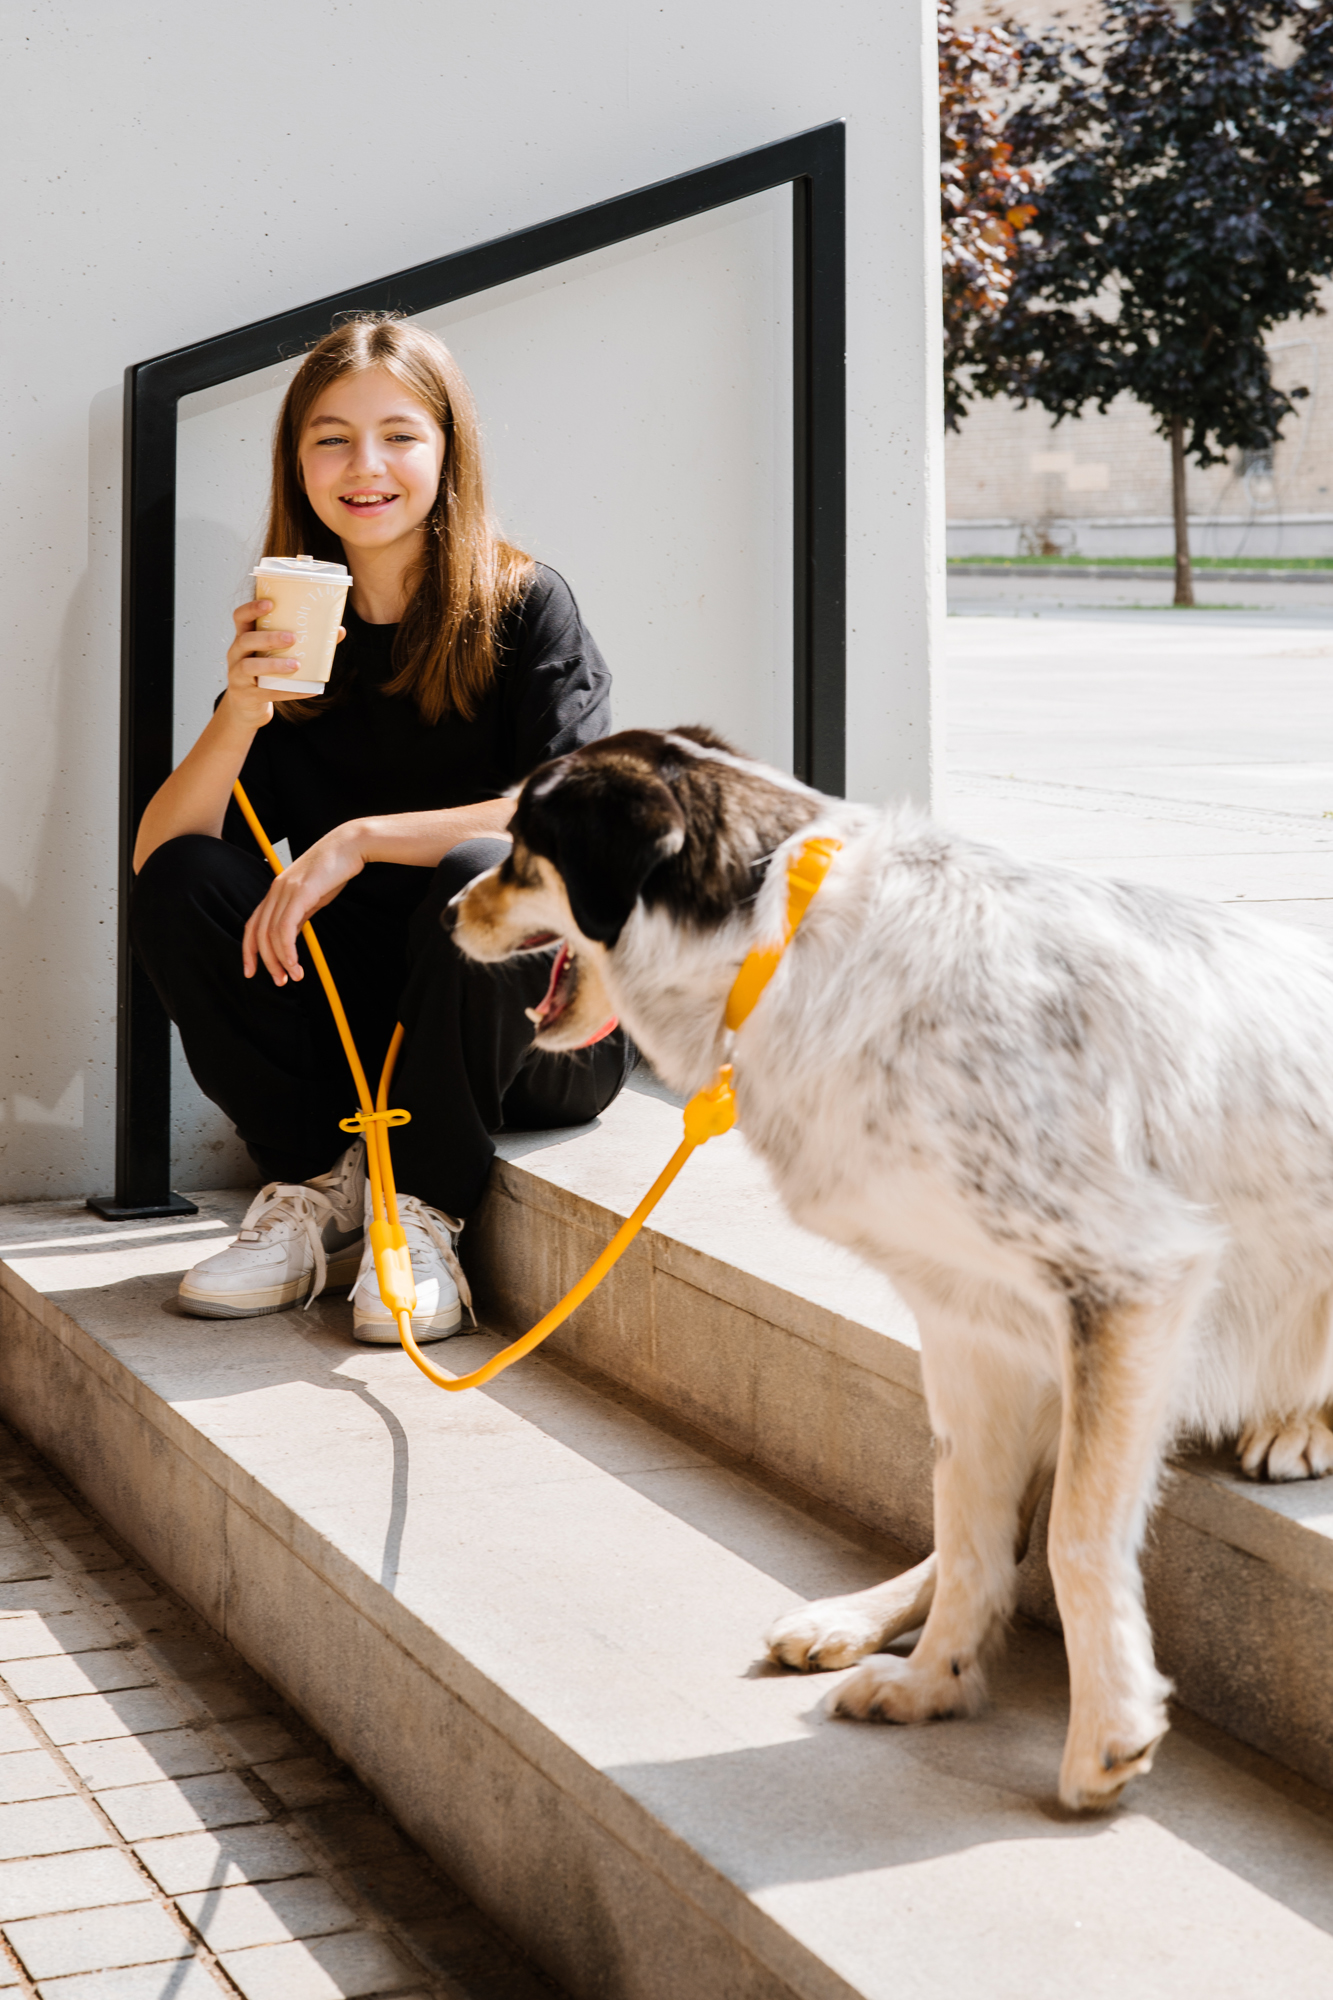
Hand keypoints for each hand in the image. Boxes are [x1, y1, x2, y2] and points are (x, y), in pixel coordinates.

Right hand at [222, 599, 345, 729]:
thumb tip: (338, 631)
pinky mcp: (245, 696)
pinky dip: (289, 691)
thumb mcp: (276, 655)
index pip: (240, 617)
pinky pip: (266, 692)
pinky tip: (308, 690)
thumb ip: (303, 642)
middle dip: (268, 638)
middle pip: (245, 640)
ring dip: (273, 664)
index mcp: (243, 638)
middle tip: (292, 638)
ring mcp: (237, 676)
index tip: (270, 603)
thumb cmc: (265, 673)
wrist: (247, 707)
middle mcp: (236, 654)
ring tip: (296, 665)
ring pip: (249, 666)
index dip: (252, 608)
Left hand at [242, 824, 365, 985]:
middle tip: (280, 981)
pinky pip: (286, 928)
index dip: (248, 950)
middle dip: (266, 962)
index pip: (253, 925)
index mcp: (276, 891)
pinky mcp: (300, 893)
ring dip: (280, 961)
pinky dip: (288, 951)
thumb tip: (291, 936)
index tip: (252, 971)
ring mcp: (286, 891)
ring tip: (293, 977)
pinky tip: (295, 964)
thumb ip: (299, 914)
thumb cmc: (334, 869)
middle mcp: (275, 891)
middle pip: (259, 933)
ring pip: (271, 934)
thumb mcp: (312, 896)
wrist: (349, 845)